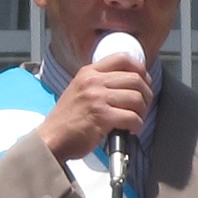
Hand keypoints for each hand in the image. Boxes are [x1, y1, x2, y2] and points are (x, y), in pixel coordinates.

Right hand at [36, 51, 150, 161]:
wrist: (51, 139)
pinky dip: (137, 126)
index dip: (140, 69)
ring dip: (142, 112)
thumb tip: (131, 83)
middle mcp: (93, 81)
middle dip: (146, 95)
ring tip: (136, 120)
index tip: (144, 82)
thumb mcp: (80, 90)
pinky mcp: (101, 116)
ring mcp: (97, 98)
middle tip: (143, 107)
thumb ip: (100, 83)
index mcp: (88, 72)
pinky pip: (132, 117)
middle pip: (135, 79)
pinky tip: (131, 130)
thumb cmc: (68, 119)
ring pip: (137, 98)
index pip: (123, 58)